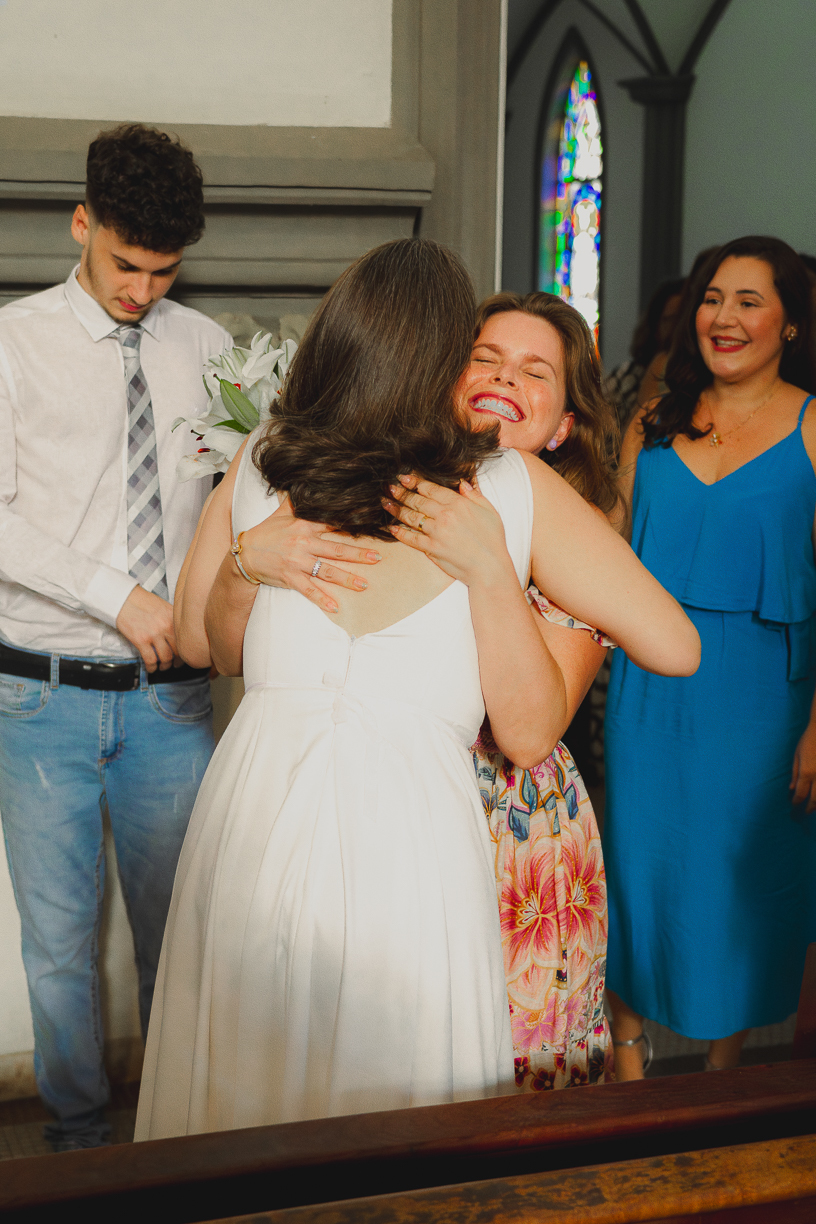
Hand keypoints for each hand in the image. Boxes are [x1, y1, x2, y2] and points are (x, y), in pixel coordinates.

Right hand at [116, 585, 179, 671]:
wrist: (122, 598)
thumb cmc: (140, 601)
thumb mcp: (163, 606)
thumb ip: (172, 620)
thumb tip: (177, 634)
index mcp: (173, 617)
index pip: (185, 639)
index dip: (185, 651)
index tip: (184, 655)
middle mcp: (166, 626)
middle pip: (178, 650)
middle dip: (177, 661)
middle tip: (176, 664)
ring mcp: (154, 634)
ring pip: (166, 658)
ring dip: (165, 665)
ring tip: (162, 666)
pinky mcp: (141, 640)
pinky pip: (150, 659)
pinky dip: (152, 667)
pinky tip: (151, 667)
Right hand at [239, 497, 380, 613]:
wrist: (245, 553)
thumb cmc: (265, 533)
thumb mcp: (281, 513)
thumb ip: (298, 502)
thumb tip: (306, 485)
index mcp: (304, 525)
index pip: (332, 524)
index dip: (352, 526)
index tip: (370, 528)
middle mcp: (303, 543)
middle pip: (336, 549)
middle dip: (358, 555)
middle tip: (377, 558)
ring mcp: (298, 562)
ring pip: (327, 571)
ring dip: (347, 579)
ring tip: (363, 585)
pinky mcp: (290, 577)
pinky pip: (309, 590)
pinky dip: (322, 599)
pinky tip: (335, 607)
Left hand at [382, 473, 514, 588]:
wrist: (490, 567)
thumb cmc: (492, 539)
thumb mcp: (489, 511)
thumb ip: (474, 494)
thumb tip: (462, 482)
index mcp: (458, 503)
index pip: (431, 488)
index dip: (415, 481)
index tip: (404, 477)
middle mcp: (445, 515)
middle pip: (417, 500)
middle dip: (401, 492)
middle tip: (389, 487)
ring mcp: (437, 532)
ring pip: (411, 517)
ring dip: (396, 509)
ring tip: (385, 503)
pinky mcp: (432, 548)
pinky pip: (411, 538)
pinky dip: (400, 533)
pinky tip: (392, 528)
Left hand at [791, 721, 815, 810]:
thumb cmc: (809, 740)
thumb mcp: (797, 754)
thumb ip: (795, 773)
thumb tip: (791, 788)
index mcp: (807, 772)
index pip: (800, 793)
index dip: (796, 802)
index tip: (794, 805)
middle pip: (815, 799)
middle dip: (810, 808)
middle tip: (806, 812)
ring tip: (815, 807)